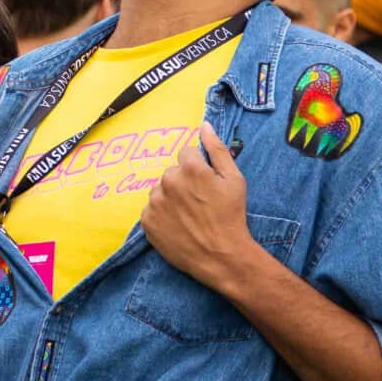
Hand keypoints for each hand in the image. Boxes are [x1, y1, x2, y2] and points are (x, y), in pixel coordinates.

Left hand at [140, 125, 260, 294]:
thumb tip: (204, 125)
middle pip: (172, 171)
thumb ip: (217, 149)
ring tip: (188, 214)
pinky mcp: (147, 221)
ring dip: (170, 197)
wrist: (220, 256)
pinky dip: (161, 214)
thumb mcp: (234, 179)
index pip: (186, 153)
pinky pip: (151, 208)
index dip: (198, 167)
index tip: (206, 182)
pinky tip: (177, 224)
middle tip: (199, 201)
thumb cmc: (231, 216)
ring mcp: (155, 202)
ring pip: (160, 189)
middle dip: (183, 181)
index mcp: (191, 169)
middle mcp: (169, 182)